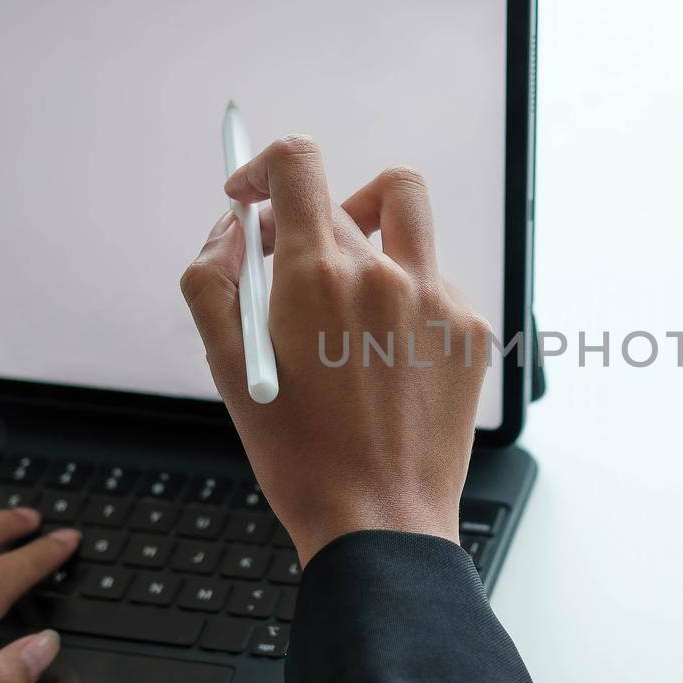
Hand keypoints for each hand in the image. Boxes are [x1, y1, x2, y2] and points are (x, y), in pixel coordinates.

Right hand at [180, 136, 489, 563]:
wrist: (380, 519)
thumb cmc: (300, 455)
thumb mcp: (226, 367)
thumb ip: (213, 280)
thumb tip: (232, 228)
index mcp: (316, 275)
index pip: (296, 163)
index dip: (264, 166)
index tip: (251, 193)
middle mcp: (384, 274)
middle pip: (342, 200)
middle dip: (304, 227)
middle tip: (287, 277)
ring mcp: (436, 299)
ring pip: (404, 219)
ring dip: (370, 235)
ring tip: (349, 296)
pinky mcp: (470, 331)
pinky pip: (434, 281)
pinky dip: (404, 298)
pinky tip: (385, 355)